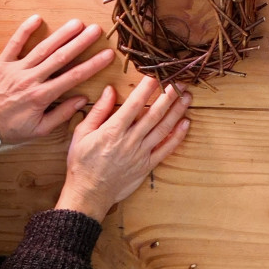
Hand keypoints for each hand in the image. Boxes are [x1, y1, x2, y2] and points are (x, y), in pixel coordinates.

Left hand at [0, 16, 114, 147]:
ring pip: (43, 48)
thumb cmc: (9, 128)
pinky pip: (14, 44)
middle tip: (96, 30)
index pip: (73, 77)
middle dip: (81, 43)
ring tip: (77, 23)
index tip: (107, 55)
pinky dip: (25, 30)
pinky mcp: (1, 63)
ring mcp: (16, 69)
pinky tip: (37, 18)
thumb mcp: (39, 129)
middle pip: (61, 57)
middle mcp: (31, 79)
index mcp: (42, 96)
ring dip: (61, 35)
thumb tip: (82, 100)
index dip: (93, 65)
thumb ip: (62, 114)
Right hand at [57, 77, 190, 221]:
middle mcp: (130, 140)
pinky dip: (178, 136)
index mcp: (113, 130)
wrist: (88, 194)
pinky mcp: (147, 166)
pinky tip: (186, 123)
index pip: (134, 103)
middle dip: (169, 95)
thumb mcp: (81, 134)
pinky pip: (166, 149)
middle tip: (179, 81)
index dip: (147, 87)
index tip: (157, 74)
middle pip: (154, 114)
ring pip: (163, 128)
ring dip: (177, 111)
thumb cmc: (81, 163)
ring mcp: (141, 154)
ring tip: (187, 97)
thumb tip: (110, 90)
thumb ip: (98, 111)